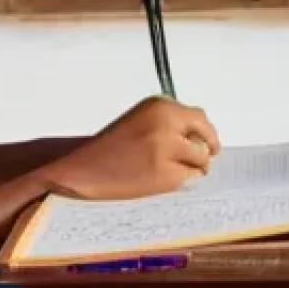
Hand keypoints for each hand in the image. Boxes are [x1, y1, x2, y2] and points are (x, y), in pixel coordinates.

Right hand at [40, 95, 220, 199]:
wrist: (81, 172)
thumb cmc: (108, 149)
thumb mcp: (140, 121)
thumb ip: (169, 122)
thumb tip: (201, 136)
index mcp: (159, 105)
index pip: (198, 117)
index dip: (205, 133)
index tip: (207, 143)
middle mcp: (166, 122)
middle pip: (206, 137)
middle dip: (206, 150)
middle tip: (203, 161)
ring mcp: (167, 148)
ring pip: (201, 160)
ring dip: (194, 168)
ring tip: (172, 172)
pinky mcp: (165, 174)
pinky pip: (189, 178)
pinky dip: (181, 181)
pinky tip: (162, 181)